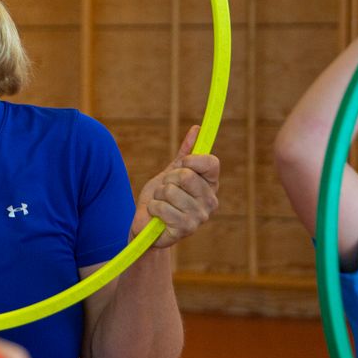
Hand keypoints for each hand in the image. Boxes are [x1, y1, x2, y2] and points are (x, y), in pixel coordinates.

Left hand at [135, 125, 219, 247]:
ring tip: (160, 204)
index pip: (211, 162)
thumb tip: (197, 129)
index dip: (191, 160)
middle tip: (165, 190)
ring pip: (170, 191)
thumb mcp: (171, 172)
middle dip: (167, 180)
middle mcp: (210, 201)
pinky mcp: (186, 229)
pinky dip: (153, 209)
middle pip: (185, 175)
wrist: (147, 224)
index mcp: (210, 185)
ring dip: (157, 196)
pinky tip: (157, 216)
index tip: (181, 165)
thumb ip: (185, 153)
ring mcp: (200, 217)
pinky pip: (161, 207)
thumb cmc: (161, 198)